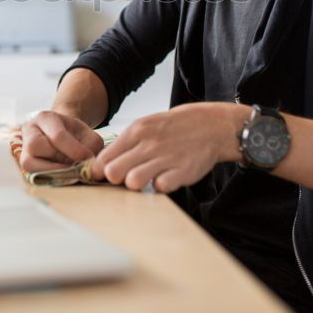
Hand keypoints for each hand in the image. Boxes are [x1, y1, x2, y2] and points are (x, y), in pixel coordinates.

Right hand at [19, 110, 104, 172]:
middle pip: (35, 145)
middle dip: (58, 159)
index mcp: (45, 118)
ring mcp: (23, 148)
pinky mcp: (24, 164)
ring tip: (68, 173)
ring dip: (50, 171)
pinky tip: (62, 178)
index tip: (88, 158)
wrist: (64, 136)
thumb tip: (87, 166)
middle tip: (76, 166)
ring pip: (28, 162)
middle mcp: (29, 131)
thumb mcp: (88, 135)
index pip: (57, 135)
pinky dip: (47, 178)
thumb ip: (90, 146)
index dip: (73, 150)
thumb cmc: (76, 135)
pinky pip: (30, 174)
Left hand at [90, 103, 247, 192]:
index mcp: (136, 131)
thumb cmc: (173, 129)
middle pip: (113, 172)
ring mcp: (166, 157)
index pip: (104, 159)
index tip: (105, 176)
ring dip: (136, 185)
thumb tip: (101, 165)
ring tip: (146, 180)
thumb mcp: (146, 126)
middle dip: (115, 181)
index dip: (101, 172)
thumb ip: (125, 145)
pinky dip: (160, 187)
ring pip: (133, 182)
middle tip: (126, 178)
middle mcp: (149, 144)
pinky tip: (165, 179)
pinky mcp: (183, 171)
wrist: (211, 125)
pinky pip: (161, 187)